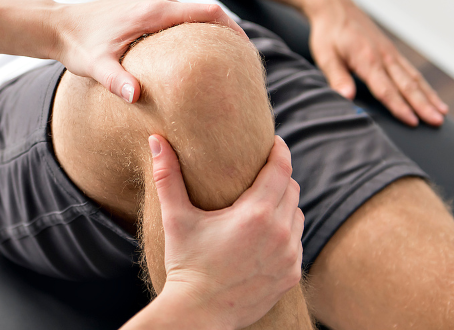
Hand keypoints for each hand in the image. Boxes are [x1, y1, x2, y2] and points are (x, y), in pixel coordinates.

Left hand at [53, 0, 245, 103]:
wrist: (58, 25)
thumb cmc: (77, 45)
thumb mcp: (95, 66)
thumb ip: (116, 81)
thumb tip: (137, 97)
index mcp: (154, 10)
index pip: (208, 13)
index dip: (234, 30)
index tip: (250, 53)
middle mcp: (158, 0)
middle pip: (208, 13)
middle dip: (229, 36)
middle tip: (246, 66)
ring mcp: (153, 1)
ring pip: (194, 15)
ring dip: (213, 34)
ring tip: (229, 64)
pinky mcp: (147, 7)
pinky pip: (181, 18)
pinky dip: (196, 33)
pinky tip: (199, 57)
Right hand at [139, 135, 302, 329]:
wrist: (199, 314)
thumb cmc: (185, 264)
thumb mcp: (175, 218)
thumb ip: (167, 176)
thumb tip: (155, 140)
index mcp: (255, 214)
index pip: (280, 170)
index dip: (279, 151)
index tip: (274, 142)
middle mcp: (280, 233)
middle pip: (292, 190)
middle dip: (279, 178)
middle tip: (262, 173)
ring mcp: (289, 256)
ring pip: (298, 216)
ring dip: (285, 206)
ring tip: (264, 204)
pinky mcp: (291, 275)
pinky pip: (297, 244)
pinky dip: (286, 234)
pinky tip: (266, 236)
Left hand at [307, 0, 447, 125]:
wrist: (335, 7)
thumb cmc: (328, 33)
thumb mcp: (325, 55)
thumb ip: (337, 77)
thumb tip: (346, 97)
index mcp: (367, 59)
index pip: (386, 89)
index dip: (399, 107)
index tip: (413, 122)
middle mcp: (384, 57)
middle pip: (407, 85)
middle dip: (423, 105)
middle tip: (438, 122)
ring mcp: (390, 53)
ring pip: (414, 78)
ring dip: (429, 96)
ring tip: (443, 112)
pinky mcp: (391, 51)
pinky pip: (411, 70)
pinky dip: (423, 85)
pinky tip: (430, 95)